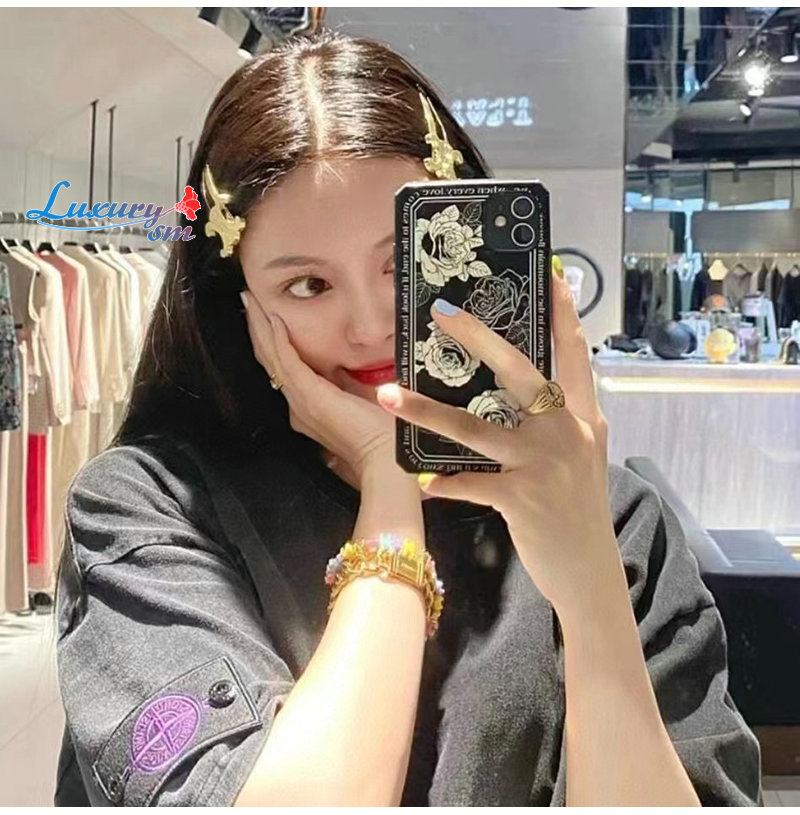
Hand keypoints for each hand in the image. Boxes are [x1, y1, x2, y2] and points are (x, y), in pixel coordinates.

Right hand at [240, 291, 404, 487]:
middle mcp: (297, 405)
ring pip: (272, 357)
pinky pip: (286, 361)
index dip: (272, 340)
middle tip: (248, 301)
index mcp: (309, 406)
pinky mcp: (309, 397)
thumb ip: (349, 382)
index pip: (283, 367)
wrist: (387, 458)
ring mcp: (300, 402)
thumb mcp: (362, 397)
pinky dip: (277, 338)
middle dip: (258, 329)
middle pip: (270, 359)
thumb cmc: (382, 434)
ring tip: (249, 301)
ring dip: (260, 327)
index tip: (266, 315)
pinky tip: (271, 318)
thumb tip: (345, 364)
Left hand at [375, 267, 615, 613]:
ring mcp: (544, 464)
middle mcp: (567, 432)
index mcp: (583, 417)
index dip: (563, 314)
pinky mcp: (522, 498)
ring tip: (388, 395)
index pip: (574, 354)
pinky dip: (446, 481)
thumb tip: (525, 389)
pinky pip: (471, 482)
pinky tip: (425, 480)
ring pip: (478, 427)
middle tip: (443, 313)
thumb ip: (560, 420)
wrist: (589, 571)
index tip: (550, 276)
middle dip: (482, 338)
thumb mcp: (580, 455)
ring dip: (428, 410)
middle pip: (522, 373)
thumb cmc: (577, 509)